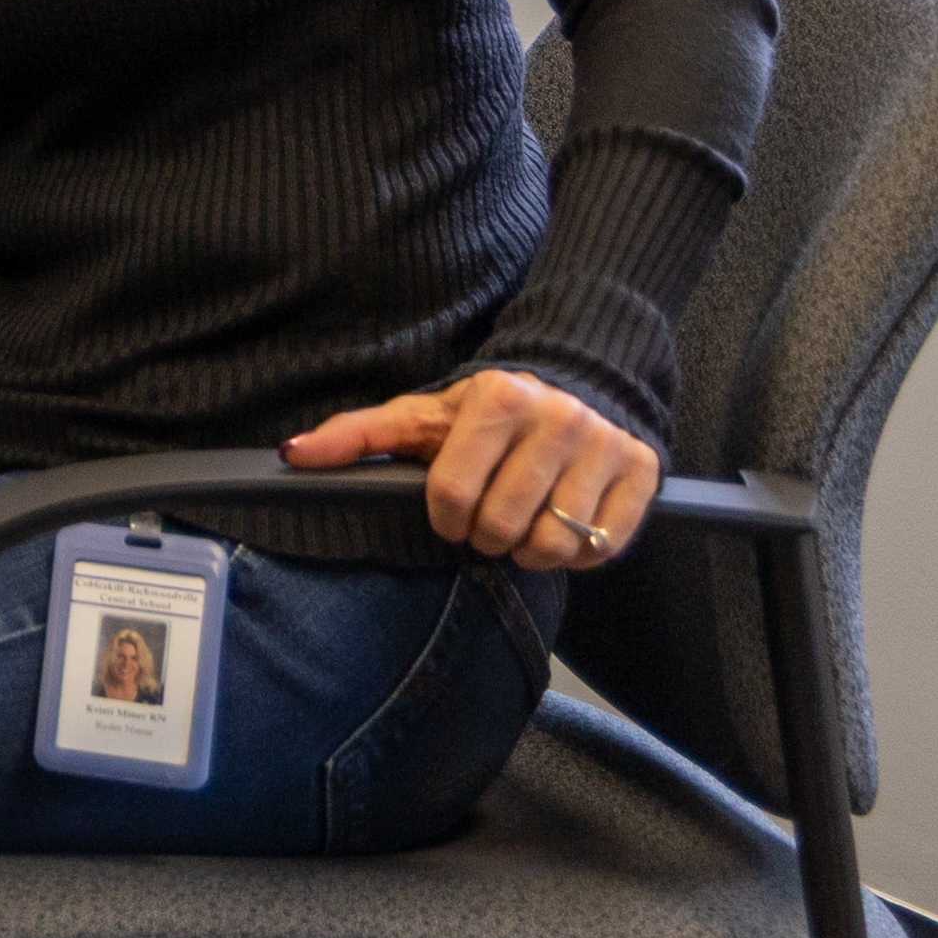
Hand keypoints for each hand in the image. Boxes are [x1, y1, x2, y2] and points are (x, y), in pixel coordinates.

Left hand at [284, 368, 657, 570]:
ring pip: (554, 543)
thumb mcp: (423, 416)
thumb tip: (293, 455)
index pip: (452, 495)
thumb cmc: (487, 413)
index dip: (443, 519)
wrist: (582, 383)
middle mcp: (559, 417)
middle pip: (502, 525)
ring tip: (523, 525)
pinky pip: (602, 547)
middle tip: (488, 522)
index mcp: (499, 398)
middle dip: (485, 537)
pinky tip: (563, 528)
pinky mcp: (644, 472)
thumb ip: (357, 436)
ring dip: (529, 551)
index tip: (449, 513)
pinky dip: (576, 554)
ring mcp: (606, 445)